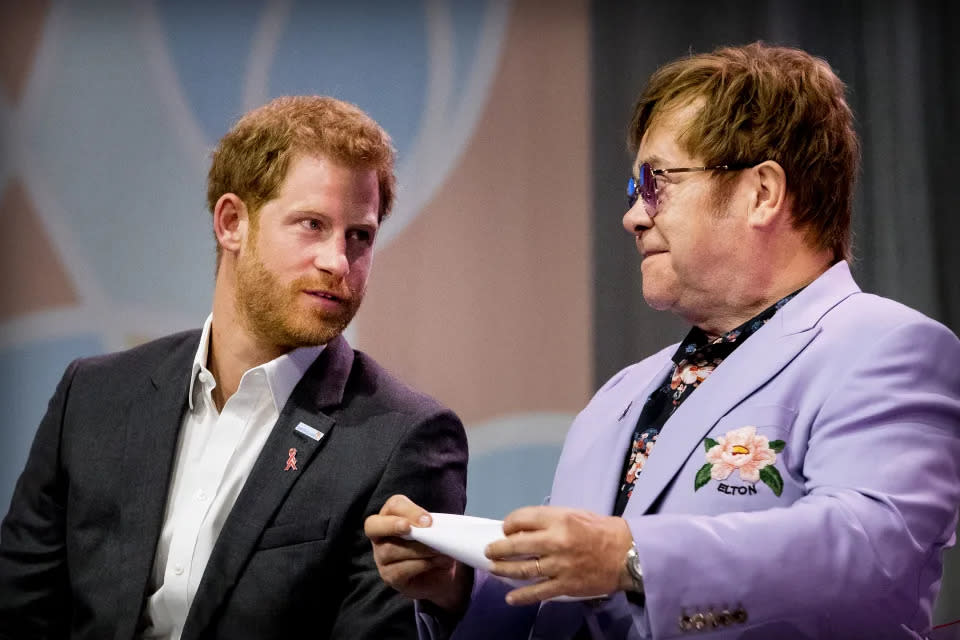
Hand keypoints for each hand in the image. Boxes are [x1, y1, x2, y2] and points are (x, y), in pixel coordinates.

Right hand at [364, 494, 472, 613]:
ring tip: (438, 550)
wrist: (442, 573)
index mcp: (392, 515)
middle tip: (410, 528)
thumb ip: (430, 525)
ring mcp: (381, 557)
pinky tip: (435, 562)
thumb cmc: (435, 545)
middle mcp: (380, 535)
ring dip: (418, 549)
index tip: (428, 521)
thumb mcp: (436, 531)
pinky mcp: (389, 576)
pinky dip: (421, 564)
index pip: (394, 505)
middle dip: (392, 525)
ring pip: (390, 549)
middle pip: (373, 525)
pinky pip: (399, 569)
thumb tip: (431, 525)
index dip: (409, 510)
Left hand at [484, 506, 632, 605]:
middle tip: (489, 551)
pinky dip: (522, 596)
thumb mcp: (574, 514)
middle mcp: (556, 541)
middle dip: (498, 548)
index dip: (508, 524)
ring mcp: (559, 565)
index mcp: (559, 519)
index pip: (522, 519)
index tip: (505, 529)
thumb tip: (524, 528)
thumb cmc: (601, 530)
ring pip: (523, 569)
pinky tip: (510, 597)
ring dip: (503, 569)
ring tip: (493, 569)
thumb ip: (549, 520)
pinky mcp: (565, 585)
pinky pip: (538, 592)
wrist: (627, 554)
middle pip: (517, 545)